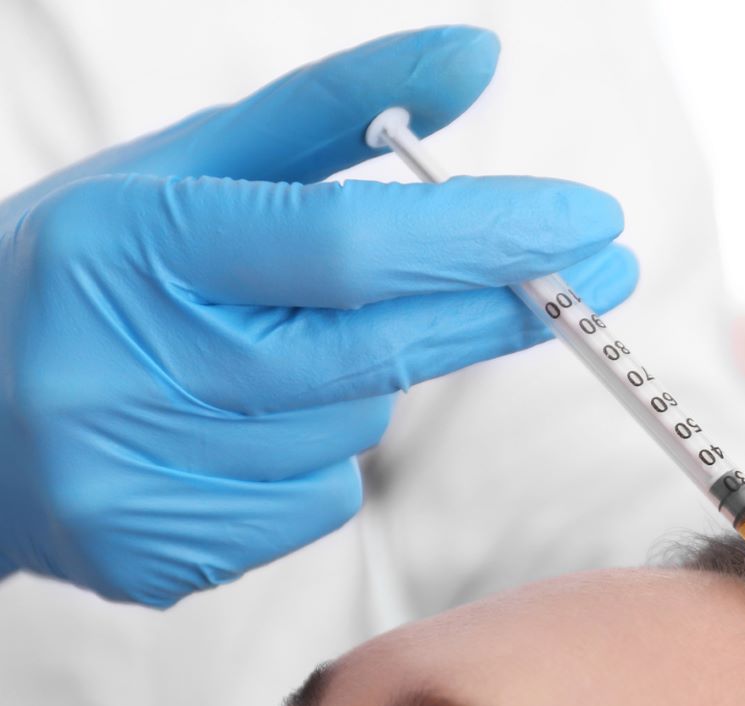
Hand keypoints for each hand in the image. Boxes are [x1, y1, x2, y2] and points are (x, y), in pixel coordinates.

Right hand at [0, 27, 636, 606]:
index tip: (590, 220)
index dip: (482, 237)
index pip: (348, 248)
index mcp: (134, 245)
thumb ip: (333, 114)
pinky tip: (236, 425)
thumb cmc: (89, 268)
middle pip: (377, 352)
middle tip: (598, 271)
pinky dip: (310, 456)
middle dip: (501, 308)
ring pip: (353, 431)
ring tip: (262, 353)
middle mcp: (131, 367)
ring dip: (359, 383)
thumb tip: (477, 58)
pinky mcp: (158, 554)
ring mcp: (140, 475)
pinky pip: (315, 501)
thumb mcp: (186, 166)